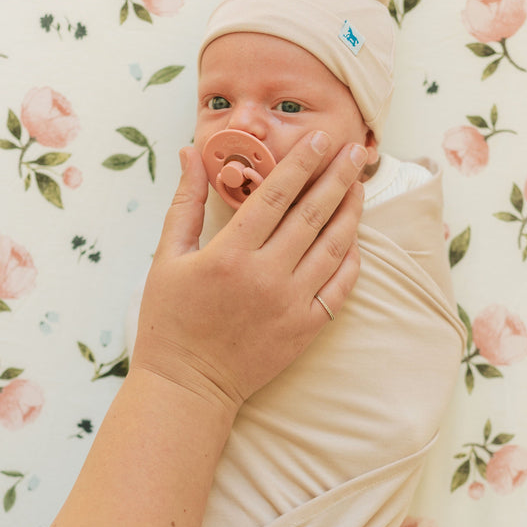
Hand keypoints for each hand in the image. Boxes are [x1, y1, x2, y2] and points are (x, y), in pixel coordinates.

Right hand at [131, 130, 365, 413]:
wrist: (187, 387)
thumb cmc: (170, 320)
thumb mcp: (167, 257)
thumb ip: (184, 203)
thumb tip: (190, 154)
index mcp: (230, 254)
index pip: (276, 195)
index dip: (302, 162)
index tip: (321, 138)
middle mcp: (266, 275)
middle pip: (312, 215)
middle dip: (337, 177)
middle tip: (354, 150)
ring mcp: (291, 303)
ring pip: (332, 247)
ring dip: (350, 213)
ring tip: (359, 185)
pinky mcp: (306, 328)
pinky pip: (340, 287)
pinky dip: (351, 260)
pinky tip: (355, 238)